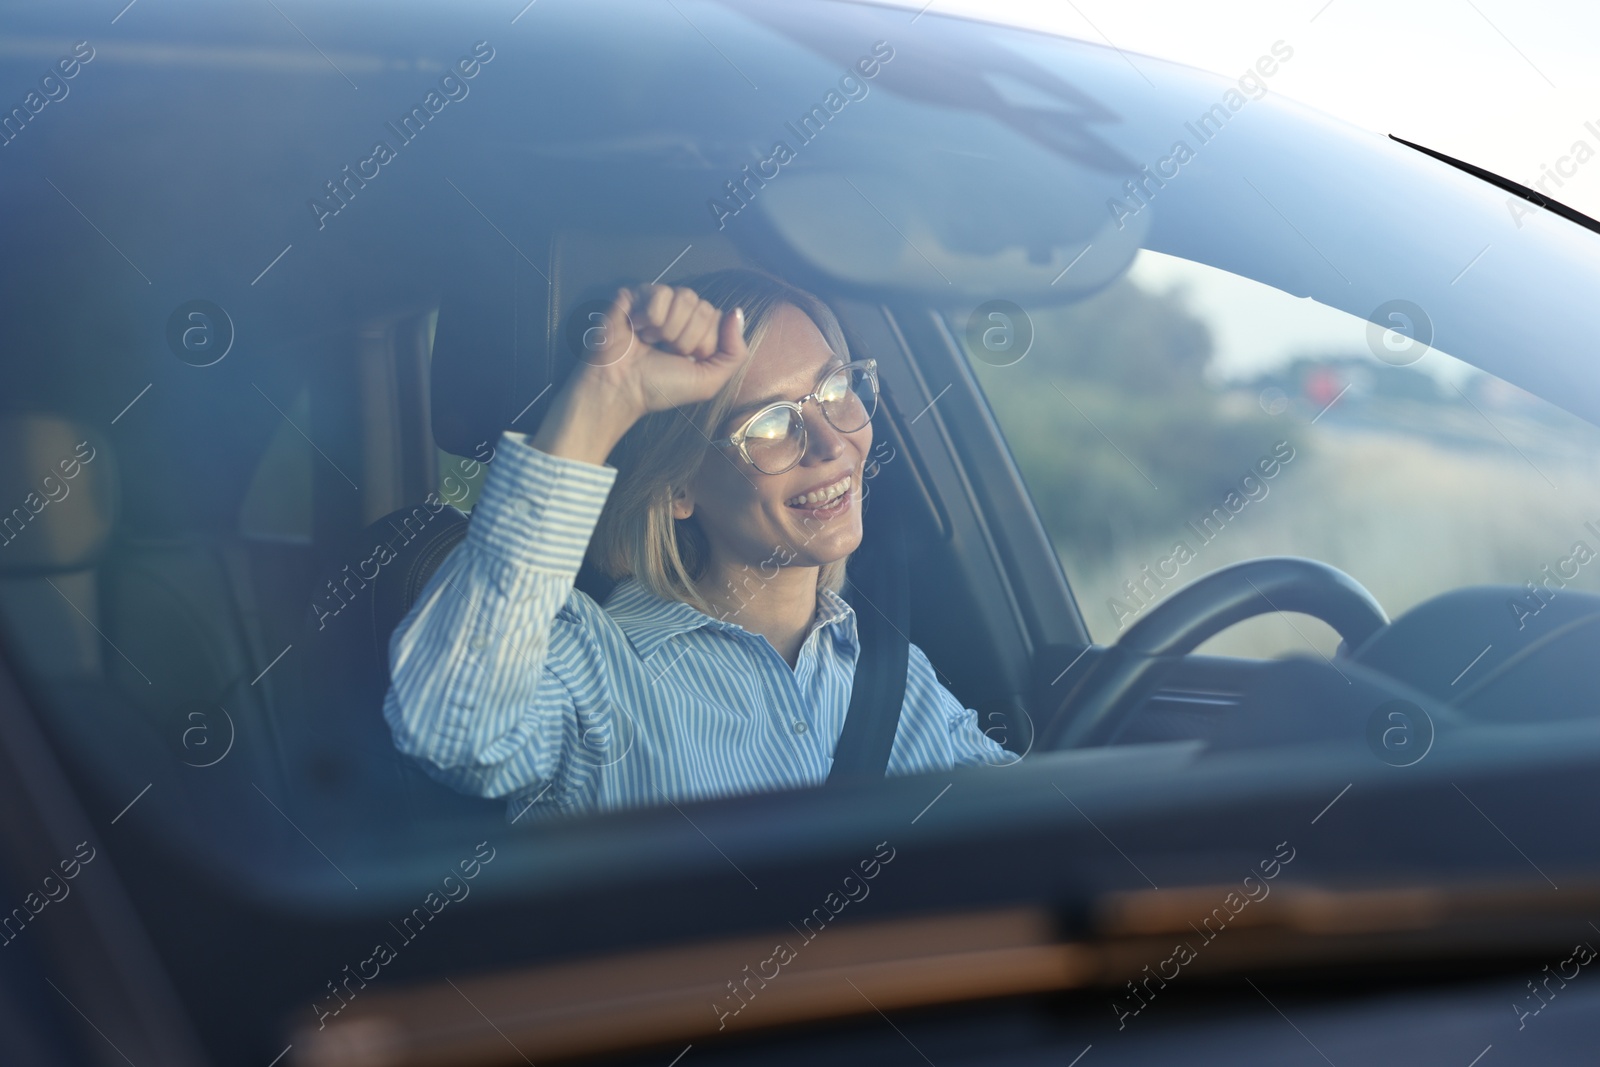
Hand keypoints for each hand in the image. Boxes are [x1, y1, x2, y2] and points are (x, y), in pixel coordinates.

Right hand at [582, 284, 749, 416]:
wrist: (621, 389)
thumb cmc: (661, 387)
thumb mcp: (709, 380)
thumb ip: (734, 352)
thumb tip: (737, 313)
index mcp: (698, 330)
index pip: (717, 317)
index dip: (703, 343)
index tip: (684, 360)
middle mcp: (679, 313)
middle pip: (703, 307)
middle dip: (686, 338)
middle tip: (665, 352)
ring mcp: (657, 301)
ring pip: (684, 297)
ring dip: (668, 329)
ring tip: (651, 342)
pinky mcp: (636, 294)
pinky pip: (660, 293)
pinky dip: (650, 318)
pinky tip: (637, 330)